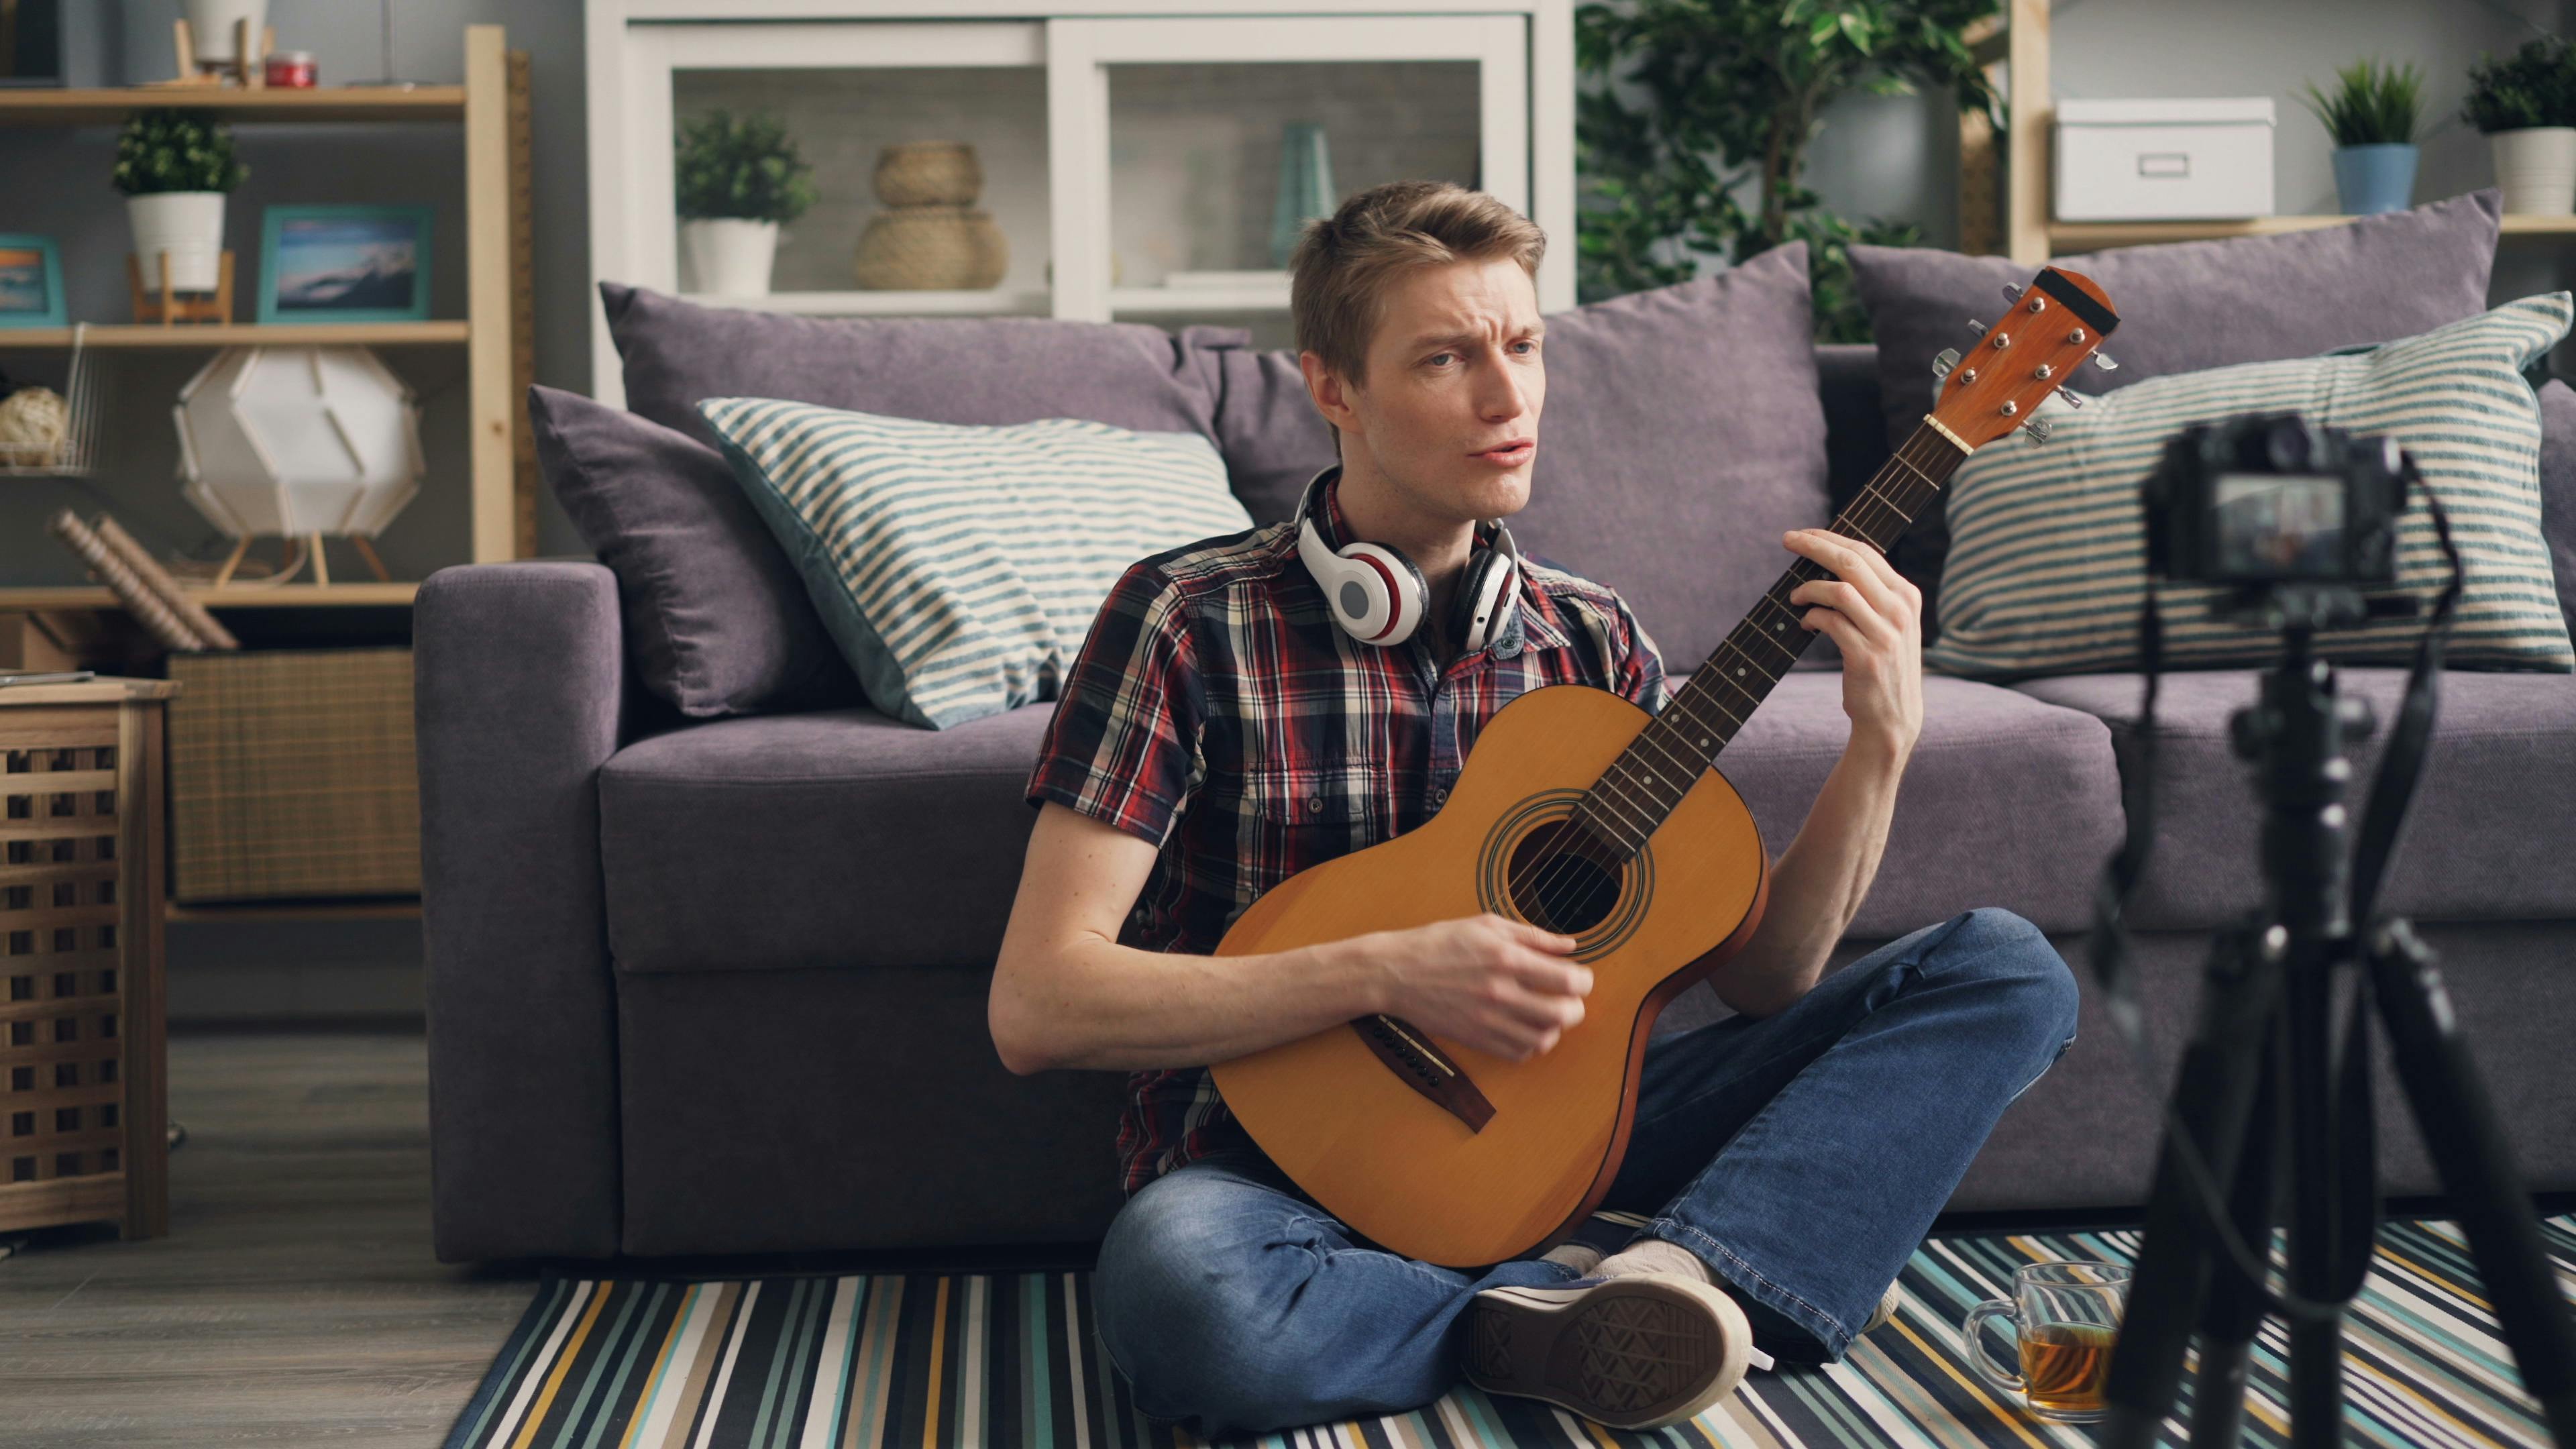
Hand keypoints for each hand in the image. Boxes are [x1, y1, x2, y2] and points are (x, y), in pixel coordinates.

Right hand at [1370, 913, 1588, 1060]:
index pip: (1569, 981)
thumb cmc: (1439, 943)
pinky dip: (1531, 1045)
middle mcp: (1501, 992)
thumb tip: (1569, 946)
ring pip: (1544, 1039)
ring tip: (1547, 1014)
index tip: (1579, 977)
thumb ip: (1533, 936)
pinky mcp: (1476, 1039)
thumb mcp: (1486, 925)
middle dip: (1576, 1007)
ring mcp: (1488, 1019)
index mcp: (1507, 958)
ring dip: (1555, 1028)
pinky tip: (1526, 1029)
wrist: (1396, 972)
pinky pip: (1519, 1054)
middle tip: (1568, 999)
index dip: (1584, 980)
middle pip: (1564, 1014)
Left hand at [1784, 527, 1923, 754]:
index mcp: (1907, 596)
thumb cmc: (1882, 667)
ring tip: (1794, 597)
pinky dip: (1811, 616)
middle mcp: (1900, 610)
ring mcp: (1885, 633)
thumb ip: (1871, 596)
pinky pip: (1829, 621)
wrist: (1892, 717)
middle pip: (1851, 562)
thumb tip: (1827, 562)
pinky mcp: (1866, 655)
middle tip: (1786, 540)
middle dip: (1814, 545)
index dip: (1830, 538)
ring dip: (1808, 588)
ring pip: (1838, 590)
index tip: (1803, 534)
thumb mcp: (1889, 625)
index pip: (1866, 553)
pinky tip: (1804, 622)